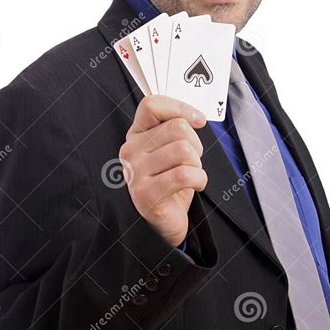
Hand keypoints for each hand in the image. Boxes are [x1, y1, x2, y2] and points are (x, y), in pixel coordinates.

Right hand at [119, 95, 207, 246]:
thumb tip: (196, 117)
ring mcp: (135, 172)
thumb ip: (175, 129)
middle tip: (192, 162)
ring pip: (184, 150)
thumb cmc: (169, 183)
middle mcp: (130, 150)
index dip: (180, 108)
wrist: (161, 223)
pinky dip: (199, 179)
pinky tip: (194, 186)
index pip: (151, 105)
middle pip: (177, 128)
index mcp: (136, 135)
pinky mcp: (145, 193)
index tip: (198, 120)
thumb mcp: (169, 150)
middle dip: (196, 145)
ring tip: (191, 176)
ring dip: (197, 164)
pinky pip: (185, 174)